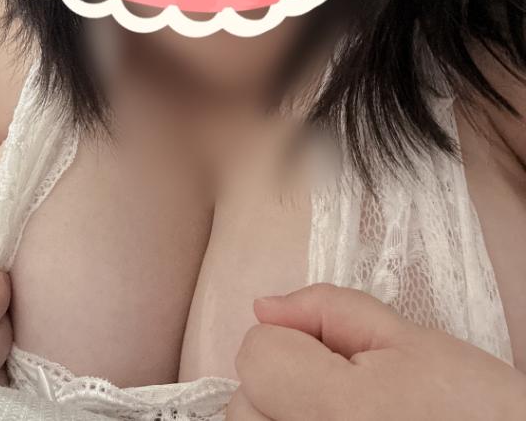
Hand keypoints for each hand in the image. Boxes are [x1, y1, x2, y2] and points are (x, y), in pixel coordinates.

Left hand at [227, 283, 525, 419]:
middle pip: (245, 402)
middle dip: (281, 381)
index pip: (256, 354)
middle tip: (342, 388)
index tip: (331, 352)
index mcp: (336, 409)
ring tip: (339, 416)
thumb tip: (265, 307)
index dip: (290, 339)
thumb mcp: (409, 339)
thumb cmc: (471, 406)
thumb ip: (328, 310)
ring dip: (281, 416)